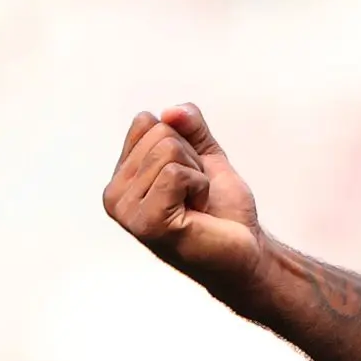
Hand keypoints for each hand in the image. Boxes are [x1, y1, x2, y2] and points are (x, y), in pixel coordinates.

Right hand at [103, 104, 265, 295]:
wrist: (246, 249)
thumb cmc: (223, 210)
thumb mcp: (206, 156)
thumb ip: (189, 127)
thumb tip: (171, 111)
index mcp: (122, 177)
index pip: (147, 123)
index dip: (184, 144)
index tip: (190, 177)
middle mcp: (115, 194)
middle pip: (160, 135)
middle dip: (192, 160)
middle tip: (197, 194)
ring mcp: (125, 211)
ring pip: (168, 152)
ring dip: (197, 176)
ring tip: (196, 204)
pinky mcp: (145, 223)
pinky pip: (175, 174)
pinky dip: (199, 187)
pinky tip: (197, 212)